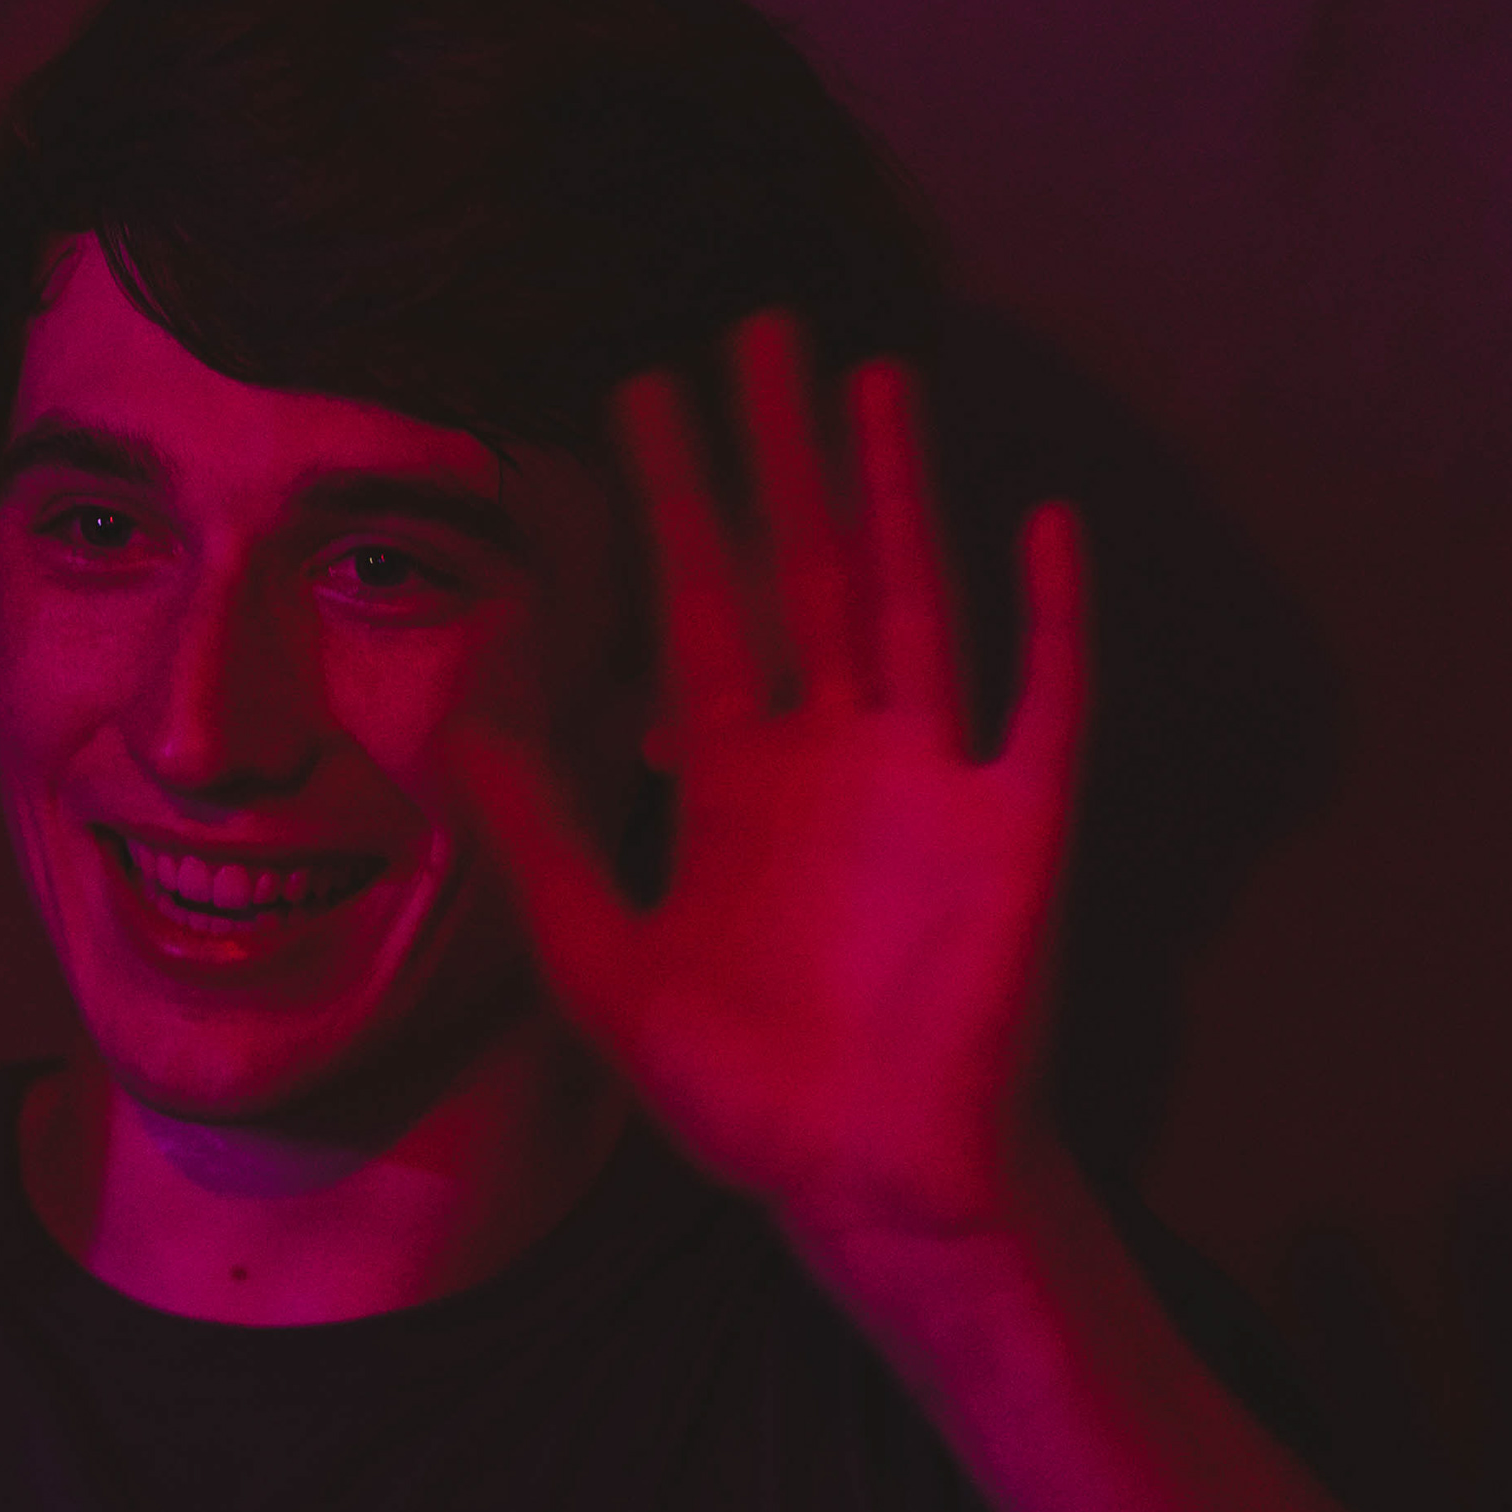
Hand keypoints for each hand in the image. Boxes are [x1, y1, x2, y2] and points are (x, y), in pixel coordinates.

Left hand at [444, 309, 1084, 1258]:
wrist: (868, 1187)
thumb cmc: (744, 1094)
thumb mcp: (602, 968)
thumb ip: (541, 841)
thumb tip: (461, 716)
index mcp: (736, 781)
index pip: (698, 602)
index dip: (668, 498)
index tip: (634, 390)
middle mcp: (834, 754)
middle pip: (801, 564)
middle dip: (774, 449)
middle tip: (751, 324)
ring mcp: (932, 780)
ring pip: (909, 595)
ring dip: (896, 488)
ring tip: (874, 374)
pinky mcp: (1018, 825)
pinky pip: (1042, 700)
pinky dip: (1049, 616)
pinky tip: (1044, 521)